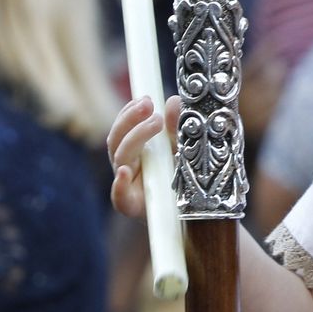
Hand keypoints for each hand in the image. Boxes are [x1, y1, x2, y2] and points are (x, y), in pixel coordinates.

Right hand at [107, 94, 179, 217]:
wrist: (195, 214)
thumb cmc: (186, 177)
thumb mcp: (185, 147)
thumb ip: (178, 126)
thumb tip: (174, 101)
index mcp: (136, 151)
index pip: (123, 128)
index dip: (128, 112)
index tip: (144, 98)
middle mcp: (128, 166)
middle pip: (117, 140)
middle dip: (130, 119)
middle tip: (149, 105)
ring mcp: (128, 185)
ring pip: (119, 158)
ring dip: (134, 137)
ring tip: (155, 122)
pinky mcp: (132, 206)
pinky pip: (119, 197)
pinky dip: (119, 185)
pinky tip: (124, 172)